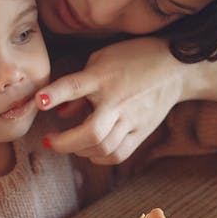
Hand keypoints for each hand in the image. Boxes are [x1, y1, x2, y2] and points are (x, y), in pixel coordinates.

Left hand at [37, 37, 186, 164]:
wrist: (176, 68)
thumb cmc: (133, 59)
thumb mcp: (101, 60)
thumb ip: (77, 86)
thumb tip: (57, 112)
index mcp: (104, 78)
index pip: (76, 86)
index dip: (55, 94)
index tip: (40, 101)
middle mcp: (118, 101)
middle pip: (92, 133)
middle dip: (65, 143)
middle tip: (49, 141)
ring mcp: (133, 119)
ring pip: (104, 148)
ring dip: (80, 151)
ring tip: (69, 145)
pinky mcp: (142, 131)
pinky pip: (119, 154)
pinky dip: (100, 158)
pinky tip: (90, 152)